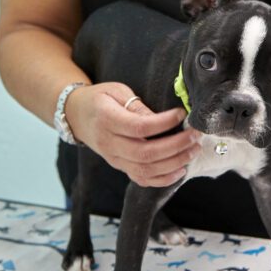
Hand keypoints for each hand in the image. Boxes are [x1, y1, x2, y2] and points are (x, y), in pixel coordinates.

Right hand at [65, 82, 200, 187]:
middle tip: (194, 136)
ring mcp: (113, 159)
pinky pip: (141, 179)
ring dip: (174, 163)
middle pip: (146, 153)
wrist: (76, 115)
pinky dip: (163, 179)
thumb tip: (160, 118)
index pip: (140, 127)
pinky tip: (180, 170)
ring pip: (145, 170)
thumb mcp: (116, 91)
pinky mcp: (119, 167)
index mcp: (107, 120)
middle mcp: (109, 144)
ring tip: (193, 150)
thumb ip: (136, 105)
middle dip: (176, 146)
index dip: (164, 123)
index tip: (181, 114)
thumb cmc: (98, 98)